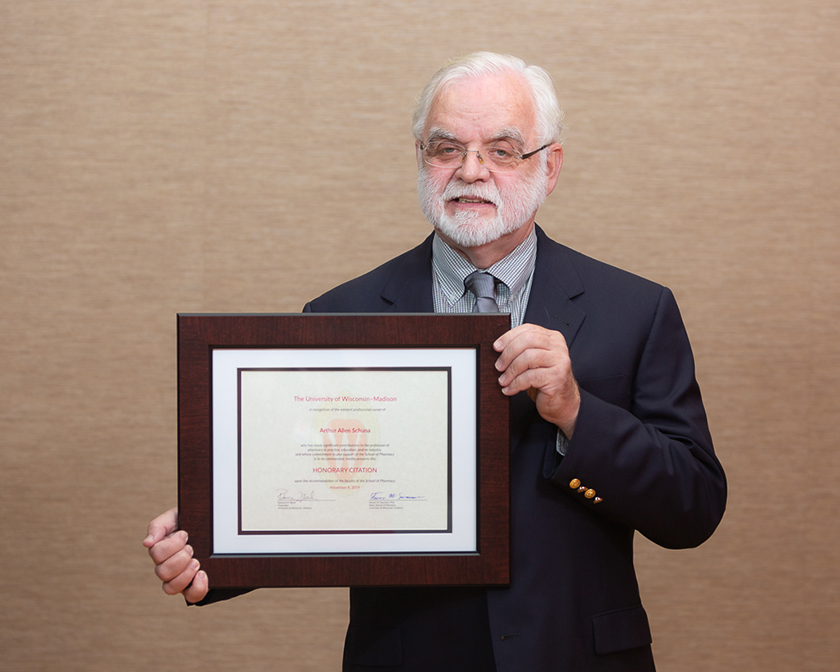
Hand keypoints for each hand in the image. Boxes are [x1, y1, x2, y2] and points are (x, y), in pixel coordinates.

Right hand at [143, 507, 207, 603]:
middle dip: (179, 558)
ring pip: (171, 588)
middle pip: (162, 572)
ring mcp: (180, 578)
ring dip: (185, 574)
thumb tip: (147, 543)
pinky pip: (192, 596)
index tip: (185, 534)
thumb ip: (158, 527)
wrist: (212, 527)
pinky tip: (203, 574)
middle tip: (192, 548)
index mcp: (160, 551)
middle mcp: (167, 567)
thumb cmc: (190, 522)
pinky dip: (197, 588)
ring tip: (197, 561)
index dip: (171, 545)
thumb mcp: (174, 517)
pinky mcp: (195, 586)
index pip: (156, 554)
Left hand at [494, 323, 579, 437]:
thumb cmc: (545, 381)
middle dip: (508, 353)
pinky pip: (530, 377)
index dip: (509, 337)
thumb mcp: (534, 362)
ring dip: (511, 370)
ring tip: (503, 380)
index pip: (528, 329)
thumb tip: (499, 347)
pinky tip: (510, 389)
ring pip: (528, 358)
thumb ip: (523, 350)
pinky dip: (516, 384)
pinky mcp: (557, 377)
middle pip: (527, 340)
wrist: (562, 402)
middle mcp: (558, 347)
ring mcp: (560, 361)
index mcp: (553, 338)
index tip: (497, 347)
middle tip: (499, 366)